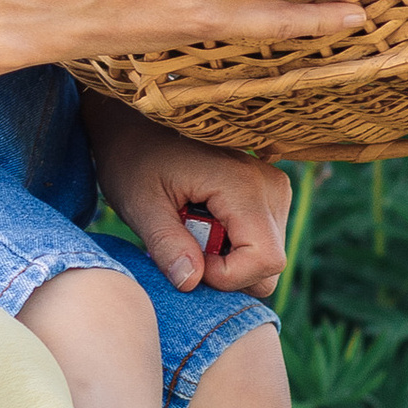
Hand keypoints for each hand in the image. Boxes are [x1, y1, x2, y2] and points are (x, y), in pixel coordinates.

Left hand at [85, 99, 291, 296]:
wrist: (136, 125)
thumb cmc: (133, 160)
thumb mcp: (140, 204)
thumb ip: (166, 244)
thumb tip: (191, 282)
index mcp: (243, 184)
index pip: (264, 261)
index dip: (226, 277)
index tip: (187, 261)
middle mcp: (270, 185)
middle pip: (269, 265)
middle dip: (226, 272)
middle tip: (183, 244)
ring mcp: (274, 188)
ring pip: (267, 257)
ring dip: (227, 259)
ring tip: (189, 228)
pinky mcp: (269, 193)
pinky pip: (263, 241)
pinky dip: (231, 246)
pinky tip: (202, 224)